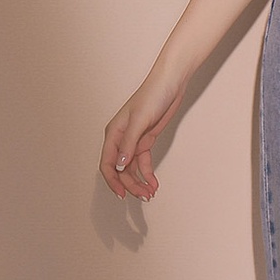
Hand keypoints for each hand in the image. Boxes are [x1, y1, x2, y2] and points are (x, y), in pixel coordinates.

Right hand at [99, 71, 184, 200]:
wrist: (171, 83)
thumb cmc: (153, 95)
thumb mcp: (140, 120)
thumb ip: (129, 144)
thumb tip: (119, 166)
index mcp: (114, 133)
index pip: (107, 164)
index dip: (113, 181)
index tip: (122, 195)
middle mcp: (121, 139)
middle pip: (121, 169)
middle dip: (130, 185)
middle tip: (143, 196)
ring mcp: (134, 140)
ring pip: (132, 168)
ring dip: (139, 182)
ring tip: (150, 193)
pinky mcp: (146, 139)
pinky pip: (143, 161)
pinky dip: (147, 173)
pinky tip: (153, 182)